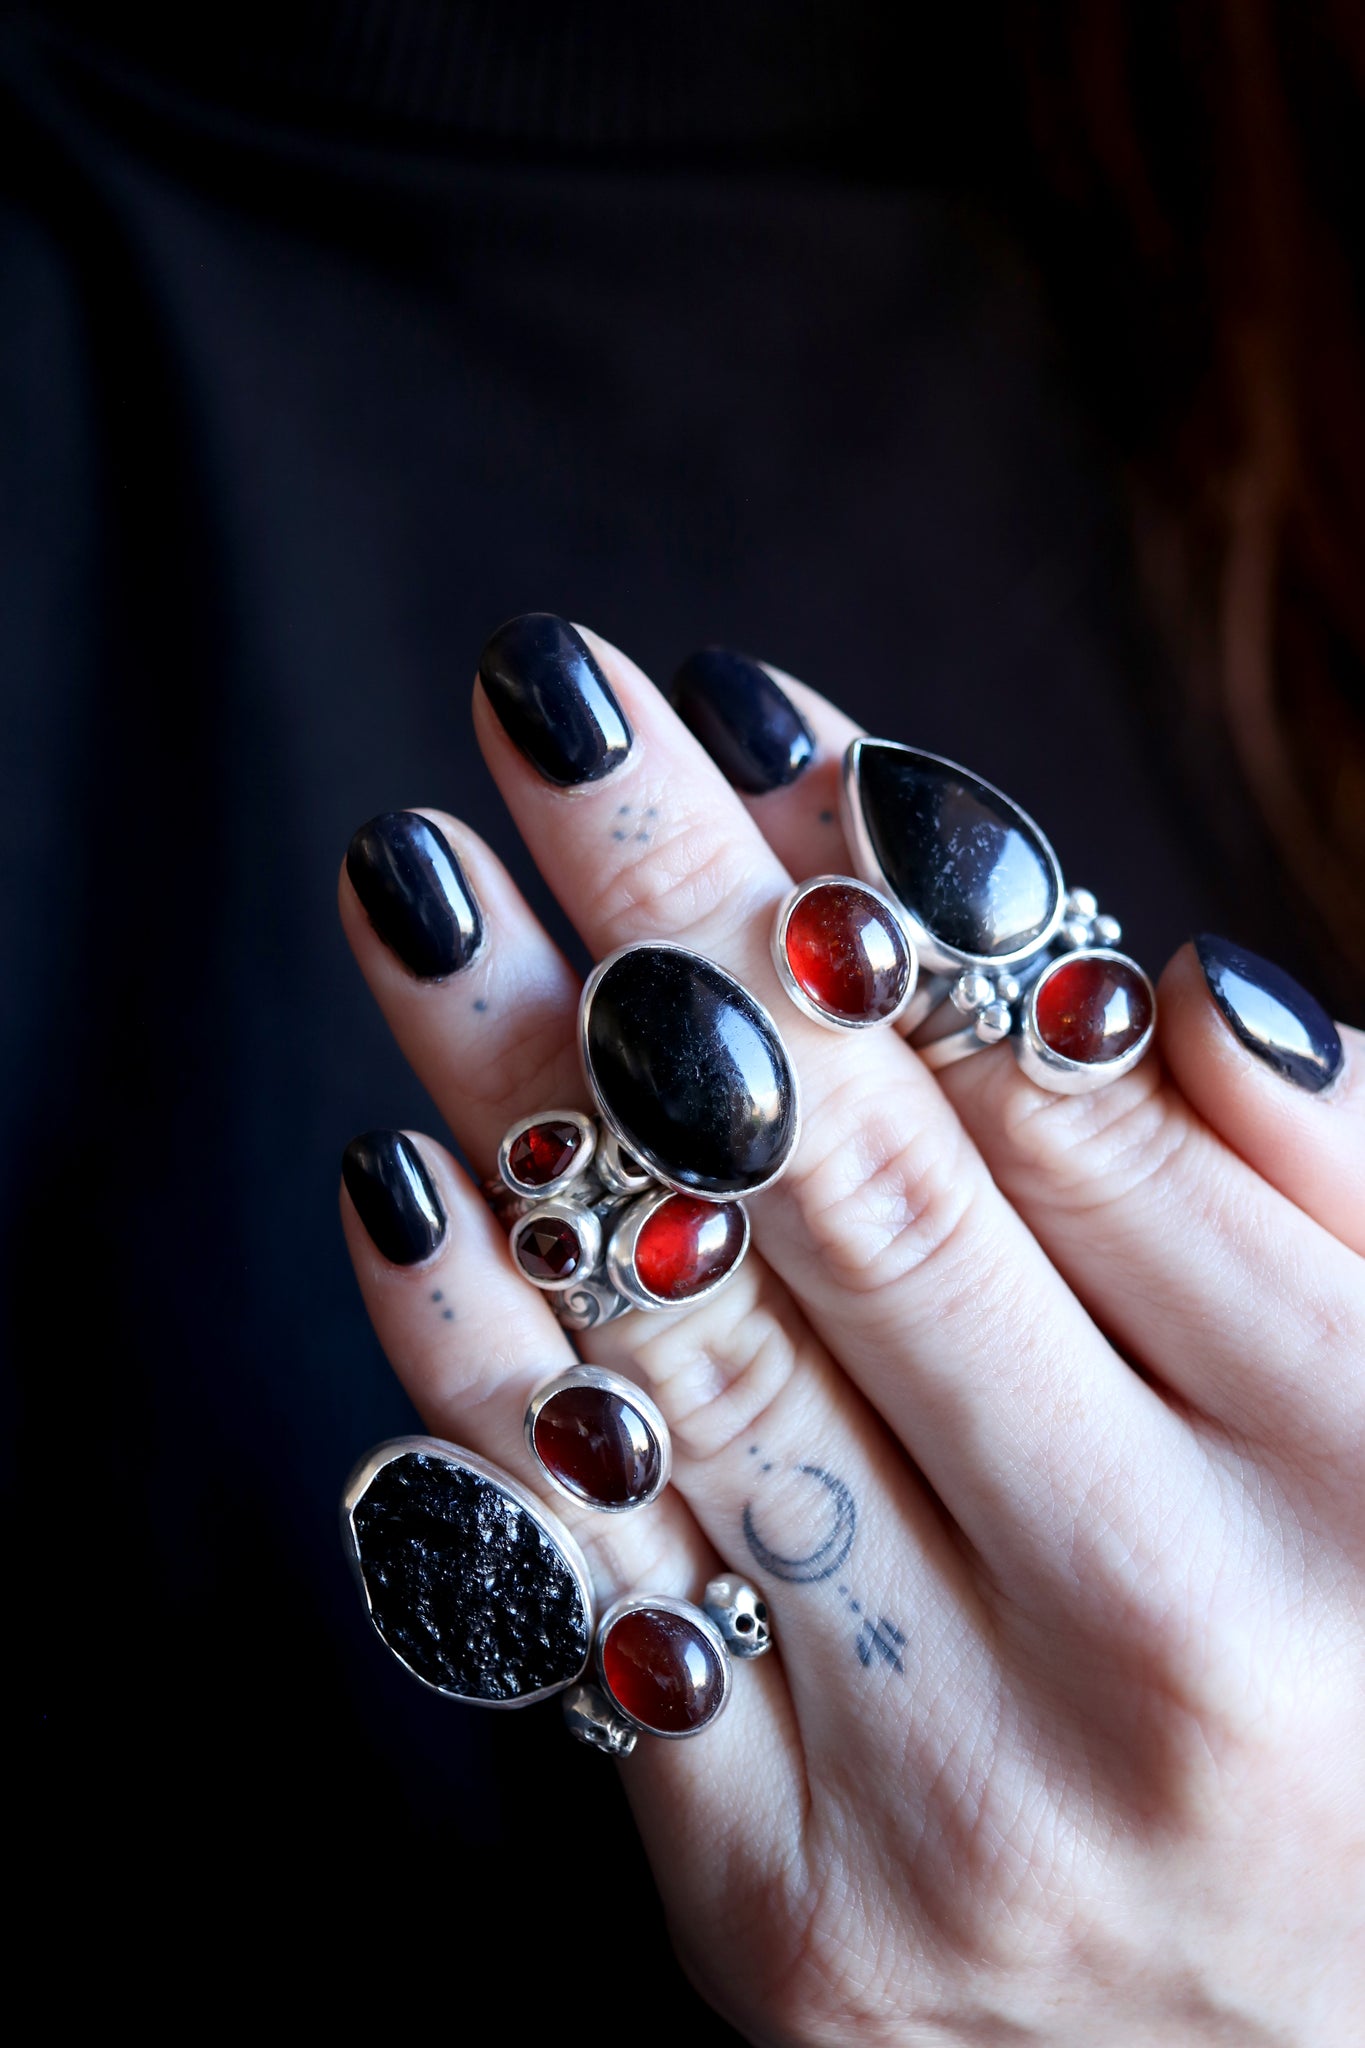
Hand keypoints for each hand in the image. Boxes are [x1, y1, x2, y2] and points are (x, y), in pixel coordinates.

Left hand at [337, 617, 1364, 2044]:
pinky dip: (474, 1374)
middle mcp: (1154, 1628)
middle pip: (853, 1183)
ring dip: (519, 1088)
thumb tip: (1121, 955)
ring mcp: (952, 1794)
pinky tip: (405, 1183)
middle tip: (539, 703)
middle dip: (670, 905)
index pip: (1058, 1090)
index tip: (729, 708)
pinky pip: (583, 1595)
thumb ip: (1325, 1189)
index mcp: (1357, 1467)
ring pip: (687, 1360)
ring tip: (422, 889)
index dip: (878, 872)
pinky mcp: (788, 1922)